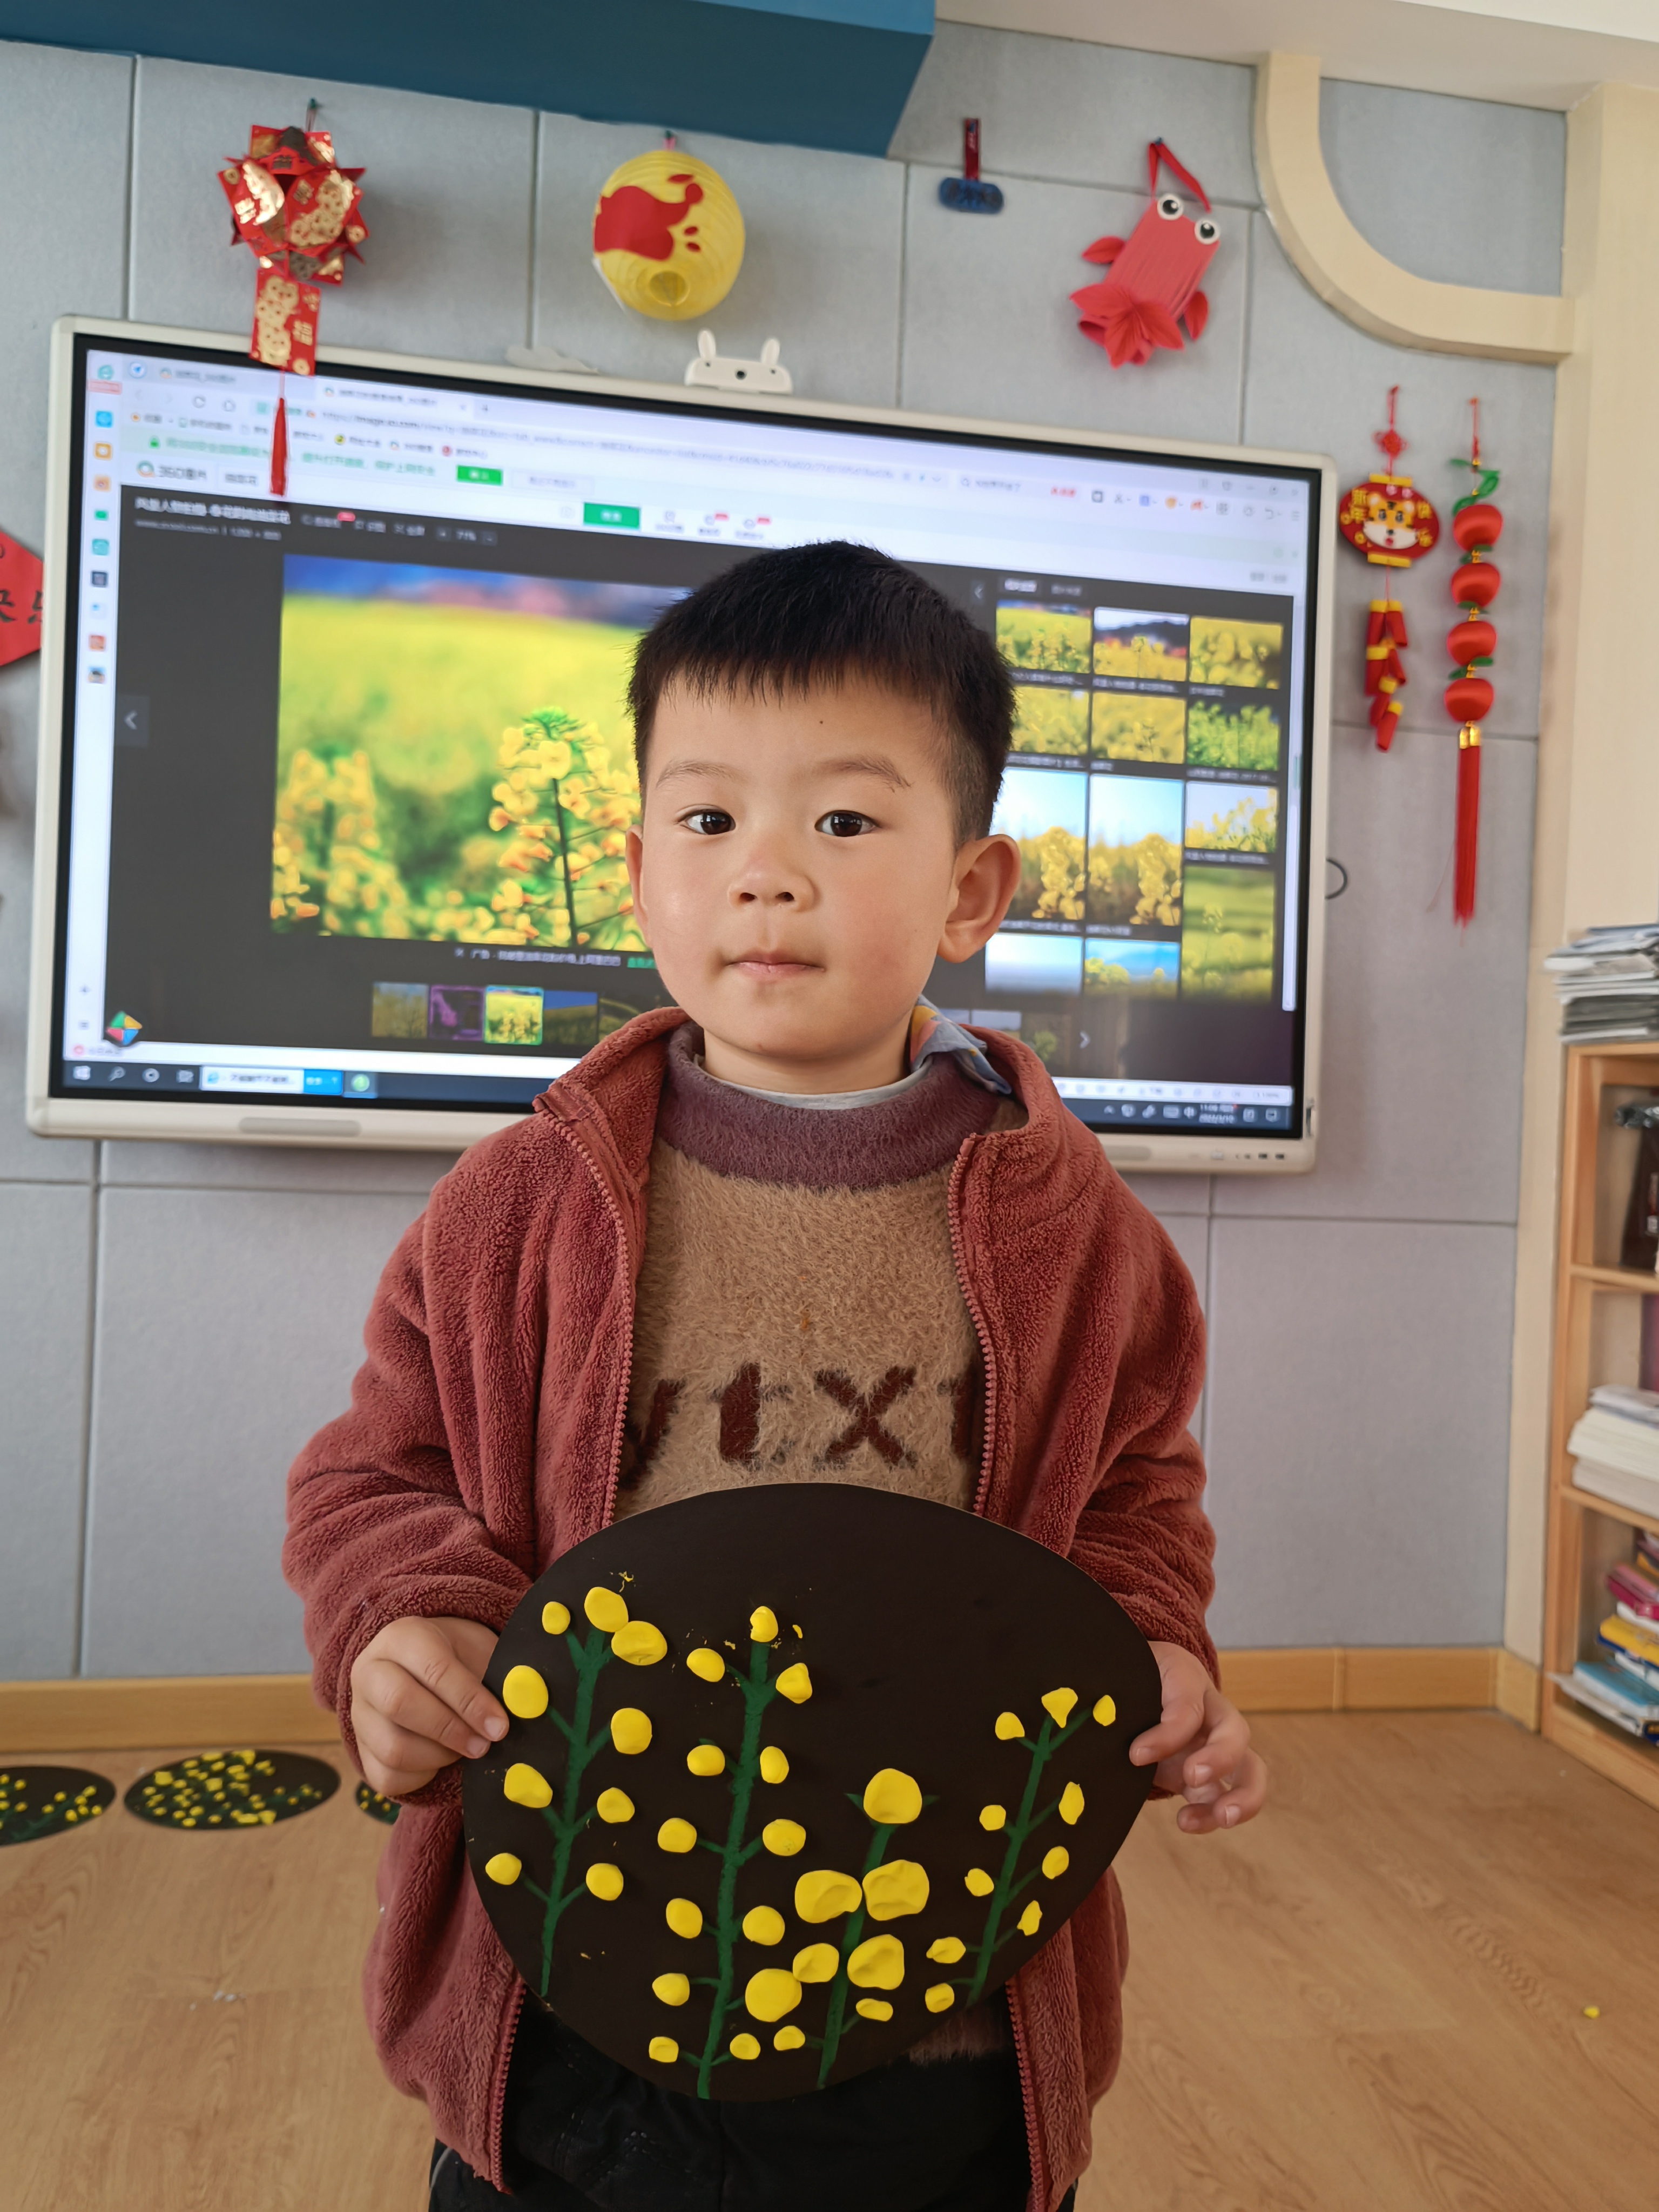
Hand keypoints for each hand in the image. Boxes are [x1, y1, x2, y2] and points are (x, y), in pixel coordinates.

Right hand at [350, 1614, 508, 1798]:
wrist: (419, 1670)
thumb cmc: (458, 1658)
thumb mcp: (478, 1651)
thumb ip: (496, 1677)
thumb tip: (521, 1705)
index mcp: (401, 1637)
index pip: (434, 1669)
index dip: (470, 1701)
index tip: (500, 1726)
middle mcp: (369, 1672)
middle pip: (400, 1705)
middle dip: (451, 1730)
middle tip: (486, 1744)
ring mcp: (359, 1714)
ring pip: (393, 1748)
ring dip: (439, 1756)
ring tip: (467, 1748)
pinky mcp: (360, 1750)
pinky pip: (387, 1777)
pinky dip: (422, 1776)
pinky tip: (443, 1759)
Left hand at [1129, 1640, 1266, 1834]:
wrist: (1141, 1677)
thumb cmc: (1131, 1676)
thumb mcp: (1123, 1675)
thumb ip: (1114, 1694)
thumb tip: (1082, 1714)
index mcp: (1185, 1677)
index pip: (1188, 1705)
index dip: (1167, 1733)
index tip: (1136, 1755)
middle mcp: (1211, 1710)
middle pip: (1235, 1730)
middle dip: (1220, 1757)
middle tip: (1193, 1776)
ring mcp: (1216, 1744)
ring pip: (1250, 1768)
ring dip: (1242, 1796)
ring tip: (1221, 1817)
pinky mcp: (1209, 1773)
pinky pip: (1224, 1795)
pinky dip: (1212, 1815)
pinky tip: (1187, 1823)